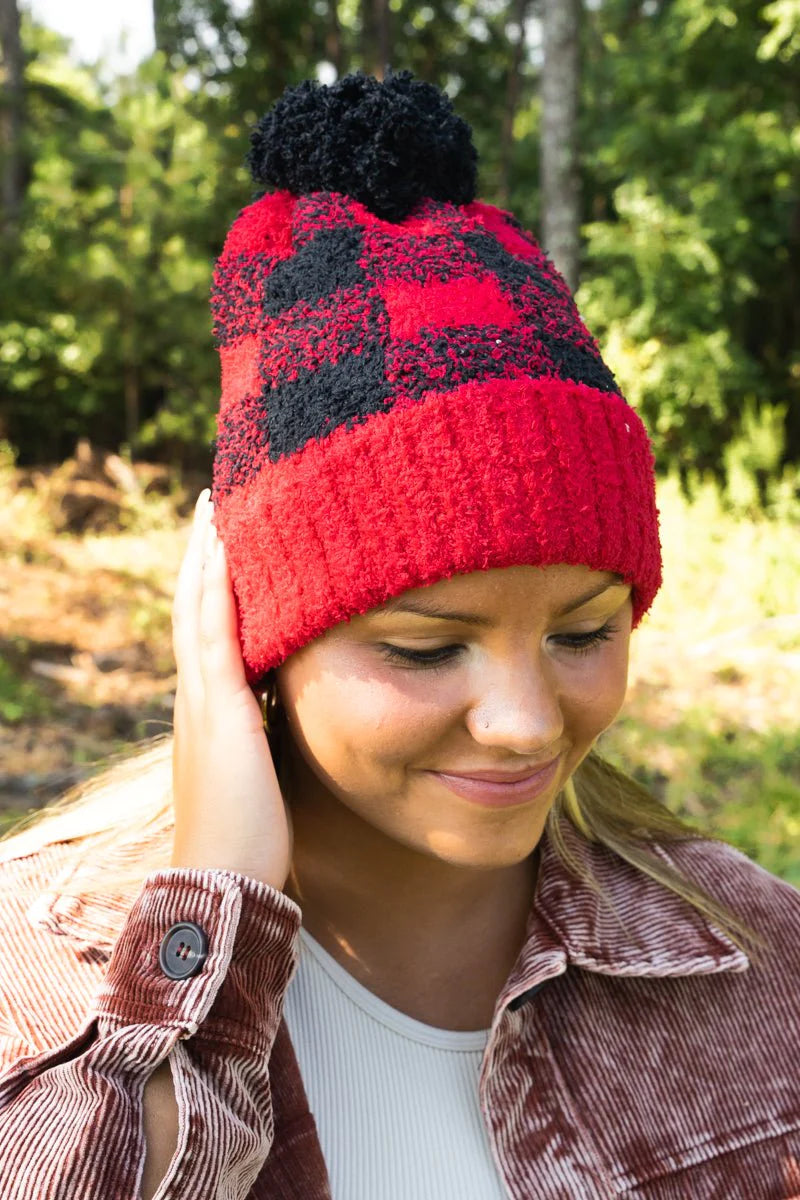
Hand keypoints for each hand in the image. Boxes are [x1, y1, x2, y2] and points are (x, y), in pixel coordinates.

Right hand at [170, 489, 292, 889]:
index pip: (208, 632)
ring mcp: (204, 703)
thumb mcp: (263, 773)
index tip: (226, 542)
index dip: (213, 586)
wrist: (225, 882)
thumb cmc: (250, 840)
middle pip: (196, 609)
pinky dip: (218, 591)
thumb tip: (294, 713)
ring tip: (216, 510)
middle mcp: (199, 698)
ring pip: (199, 612)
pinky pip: (215, 636)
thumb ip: (270, 738)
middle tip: (215, 505)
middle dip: (205, 557)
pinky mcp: (221, 712)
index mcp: (210, 712)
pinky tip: (227, 551)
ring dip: (207, 558)